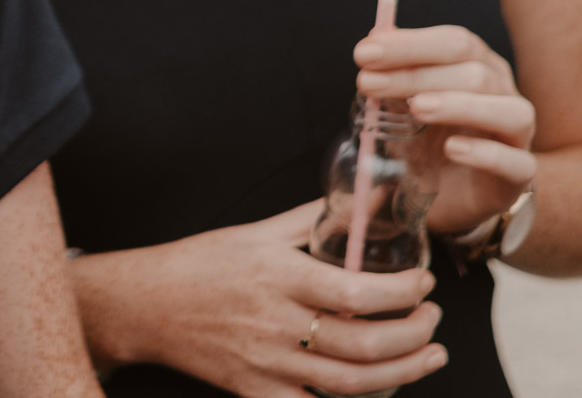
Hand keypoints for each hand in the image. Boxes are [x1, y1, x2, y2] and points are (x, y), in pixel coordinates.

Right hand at [72, 199, 446, 397]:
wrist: (147, 305)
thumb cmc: (202, 264)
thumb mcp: (257, 232)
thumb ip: (313, 220)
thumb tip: (364, 203)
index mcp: (279, 276)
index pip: (356, 292)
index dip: (402, 293)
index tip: (425, 283)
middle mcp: (276, 323)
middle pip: (362, 344)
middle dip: (412, 336)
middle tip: (434, 320)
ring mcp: (266, 364)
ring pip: (348, 383)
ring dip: (401, 373)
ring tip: (428, 356)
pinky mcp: (255, 392)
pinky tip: (377, 392)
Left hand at [354, 24, 535, 234]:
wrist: (453, 194)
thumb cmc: (431, 138)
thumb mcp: (405, 103)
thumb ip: (394, 73)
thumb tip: (373, 39)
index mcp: (479, 64)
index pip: (453, 42)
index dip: (410, 44)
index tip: (363, 53)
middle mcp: (504, 92)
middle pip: (474, 71)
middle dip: (418, 73)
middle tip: (369, 82)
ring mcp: (518, 134)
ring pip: (507, 111)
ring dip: (458, 105)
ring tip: (417, 107)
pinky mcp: (520, 174)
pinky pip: (515, 162)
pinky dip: (485, 153)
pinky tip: (453, 148)